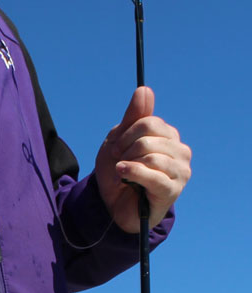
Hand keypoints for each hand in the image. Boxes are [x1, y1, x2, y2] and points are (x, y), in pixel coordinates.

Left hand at [94, 86, 191, 232]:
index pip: (149, 122)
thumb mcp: (119, 139)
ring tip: (122, 172)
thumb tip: (144, 89)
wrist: (111, 203)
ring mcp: (179, 171)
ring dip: (127, 163)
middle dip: (125, 150)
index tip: (116, 147)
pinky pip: (153, 175)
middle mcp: (180, 151)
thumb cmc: (117, 170)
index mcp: (169, 136)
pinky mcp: (172, 190)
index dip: (126, 134)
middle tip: (119, 162)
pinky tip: (122, 175)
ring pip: (151, 156)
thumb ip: (133, 116)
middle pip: (148, 138)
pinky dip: (132, 173)